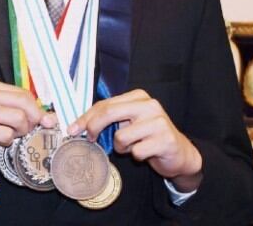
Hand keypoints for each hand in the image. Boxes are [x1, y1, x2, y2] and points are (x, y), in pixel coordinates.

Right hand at [0, 79, 56, 180]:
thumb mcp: (2, 114)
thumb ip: (24, 111)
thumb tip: (50, 118)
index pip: (24, 93)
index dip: (36, 109)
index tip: (38, 121)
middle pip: (24, 102)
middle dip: (31, 120)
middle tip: (25, 130)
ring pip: (18, 119)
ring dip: (18, 132)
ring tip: (7, 134)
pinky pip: (6, 135)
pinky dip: (6, 141)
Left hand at [67, 89, 203, 191]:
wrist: (179, 153)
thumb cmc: (148, 136)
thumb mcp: (129, 122)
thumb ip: (110, 118)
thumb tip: (79, 125)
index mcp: (138, 96)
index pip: (105, 104)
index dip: (85, 117)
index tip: (72, 129)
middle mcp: (149, 105)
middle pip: (109, 113)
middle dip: (93, 127)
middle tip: (89, 139)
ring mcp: (158, 122)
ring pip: (121, 136)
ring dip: (121, 147)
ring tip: (133, 147)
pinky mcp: (165, 140)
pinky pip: (136, 152)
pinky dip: (136, 156)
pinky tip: (146, 153)